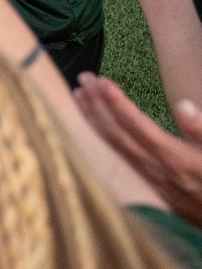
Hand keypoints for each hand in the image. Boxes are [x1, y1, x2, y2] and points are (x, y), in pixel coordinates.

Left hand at [75, 76, 201, 227]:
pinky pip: (112, 160)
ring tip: (78, 96)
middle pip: (116, 132)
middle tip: (84, 78)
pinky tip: (87, 128)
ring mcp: (145, 181)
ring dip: (92, 120)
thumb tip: (183, 105)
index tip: (101, 81)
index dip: (116, 102)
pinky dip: (97, 140)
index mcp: (174, 157)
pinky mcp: (143, 190)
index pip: (136, 124)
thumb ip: (200, 129)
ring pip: (109, 147)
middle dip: (97, 104)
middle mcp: (153, 169)